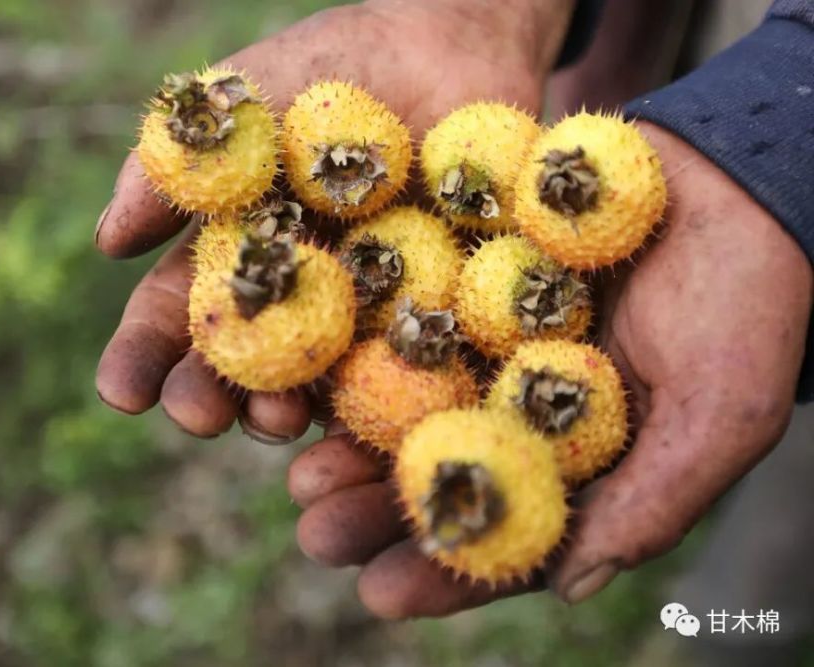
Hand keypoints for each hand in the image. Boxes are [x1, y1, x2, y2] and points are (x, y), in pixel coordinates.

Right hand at [95, 0, 573, 439]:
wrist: (452, 43)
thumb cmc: (335, 67)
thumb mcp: (243, 101)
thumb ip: (177, 165)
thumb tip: (107, 243)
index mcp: (237, 254)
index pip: (178, 313)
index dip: (144, 356)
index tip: (121, 392)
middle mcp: (292, 298)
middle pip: (241, 364)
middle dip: (209, 397)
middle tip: (195, 417)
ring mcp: (361, 318)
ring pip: (316, 387)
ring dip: (289, 413)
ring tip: (277, 417)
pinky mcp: (432, 324)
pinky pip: (407, 379)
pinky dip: (382, 413)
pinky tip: (355, 435)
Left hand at [288, 123, 813, 617]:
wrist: (736, 178)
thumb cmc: (748, 301)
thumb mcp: (720, 410)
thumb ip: (652, 499)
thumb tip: (571, 586)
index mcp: (576, 460)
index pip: (503, 531)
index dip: (444, 570)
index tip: (382, 594)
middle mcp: (518, 409)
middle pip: (437, 473)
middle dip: (374, 511)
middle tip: (317, 537)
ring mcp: (484, 344)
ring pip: (406, 403)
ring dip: (350, 440)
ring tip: (297, 472)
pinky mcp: (462, 276)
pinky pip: (400, 314)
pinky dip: (357, 343)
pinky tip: (312, 374)